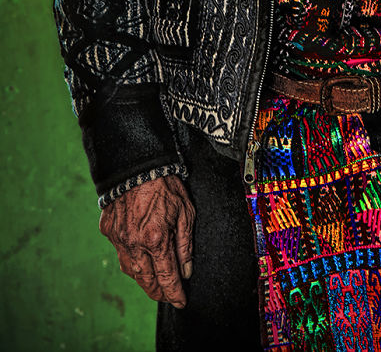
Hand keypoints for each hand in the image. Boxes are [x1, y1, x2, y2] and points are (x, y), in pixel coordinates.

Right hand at [99, 175, 194, 307]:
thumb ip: (185, 244)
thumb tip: (186, 270)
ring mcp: (118, 238)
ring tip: (154, 281)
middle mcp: (134, 244)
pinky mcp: (108, 230)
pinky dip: (130, 259)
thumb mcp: (185, 211)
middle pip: (146, 280)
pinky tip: (138, 257)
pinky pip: (120, 252)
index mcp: (155, 239)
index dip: (175, 293)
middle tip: (168, 295)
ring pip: (130, 270)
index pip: (167, 277)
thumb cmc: (165, 184)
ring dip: (143, 279)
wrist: (137, 164)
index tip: (181, 301)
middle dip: (158, 292)